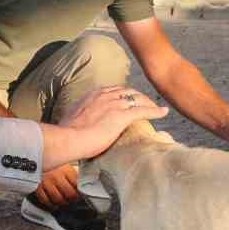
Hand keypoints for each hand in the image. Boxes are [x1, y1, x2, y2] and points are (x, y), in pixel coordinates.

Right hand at [32, 164, 80, 209]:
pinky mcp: (37, 186)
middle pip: (69, 193)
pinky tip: (53, 204)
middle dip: (73, 199)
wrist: (36, 159)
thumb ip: (73, 173)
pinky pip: (45, 199)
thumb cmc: (53, 163)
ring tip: (64, 202)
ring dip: (62, 203)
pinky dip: (50, 204)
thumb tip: (82, 183)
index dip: (80, 191)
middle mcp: (56, 176)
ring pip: (57, 198)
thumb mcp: (65, 164)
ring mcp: (46, 182)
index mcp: (66, 169)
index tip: (80, 193)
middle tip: (73, 199)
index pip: (77, 185)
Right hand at [53, 85, 168, 163]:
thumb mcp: (71, 118)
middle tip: (145, 103)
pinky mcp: (122, 116)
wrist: (66, 139)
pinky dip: (155, 111)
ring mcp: (114, 105)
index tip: (127, 100)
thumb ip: (78, 117)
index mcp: (92, 95)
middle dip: (138, 96)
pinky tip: (163, 112)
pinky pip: (143, 111)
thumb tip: (75, 124)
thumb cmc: (65, 134)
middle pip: (127, 91)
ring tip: (156, 108)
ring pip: (137, 99)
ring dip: (148, 103)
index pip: (113, 90)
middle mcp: (105, 96)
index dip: (123, 95)